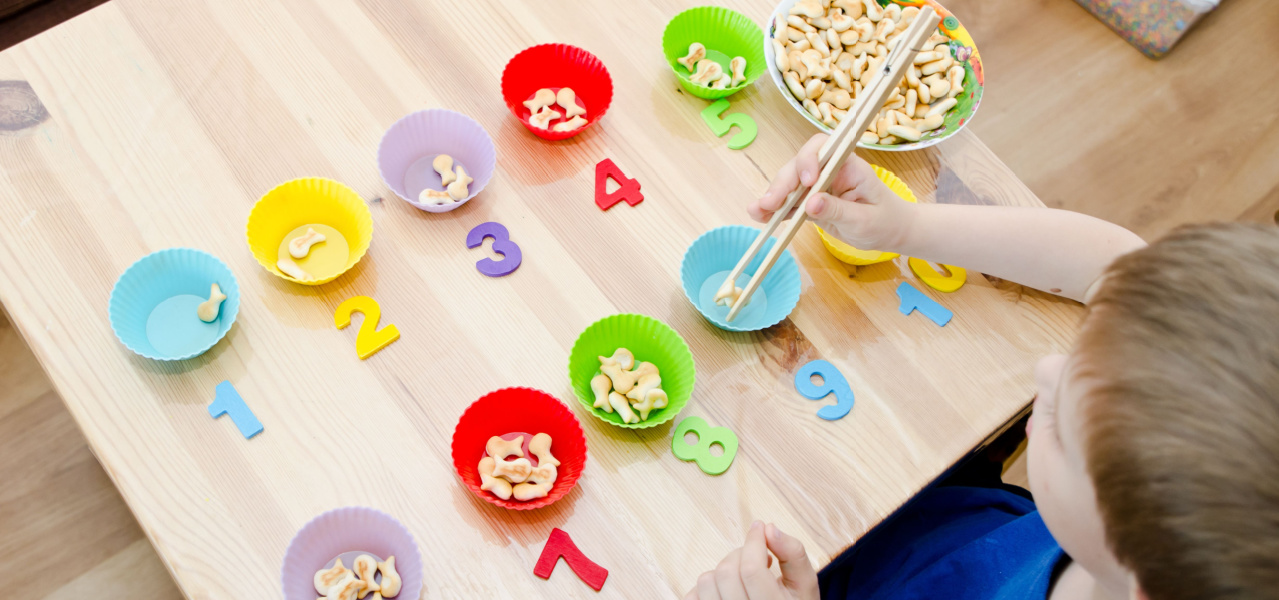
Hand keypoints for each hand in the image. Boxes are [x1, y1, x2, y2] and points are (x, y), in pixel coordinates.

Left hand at [685, 522, 819, 599]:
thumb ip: (793, 555)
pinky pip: (692, 595)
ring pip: (706, 580)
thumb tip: (768, 528)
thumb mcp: (805, 585)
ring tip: (742, 577)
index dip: (754, 541)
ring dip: (724, 569)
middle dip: (741, 553)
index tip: (759, 527)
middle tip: (756, 556)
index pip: (752, 570)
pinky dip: (707, 586)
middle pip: (727, 572)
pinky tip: (727, 590)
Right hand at [749, 133, 914, 252]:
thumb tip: (811, 203)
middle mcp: (829, 170)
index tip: (807, 181)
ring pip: (789, 184)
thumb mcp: (864, 220)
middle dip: (782, 183)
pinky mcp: (810, 202)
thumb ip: (838, 210)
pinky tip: (759, 216)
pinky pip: (789, 203)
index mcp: (848, 165)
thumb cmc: (884, 221)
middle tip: (770, 204)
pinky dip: (774, 210)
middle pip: (798, 167)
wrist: (890, 232)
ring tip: (756, 211)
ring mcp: (817, 186)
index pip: (823, 149)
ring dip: (772, 196)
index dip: (809, 159)